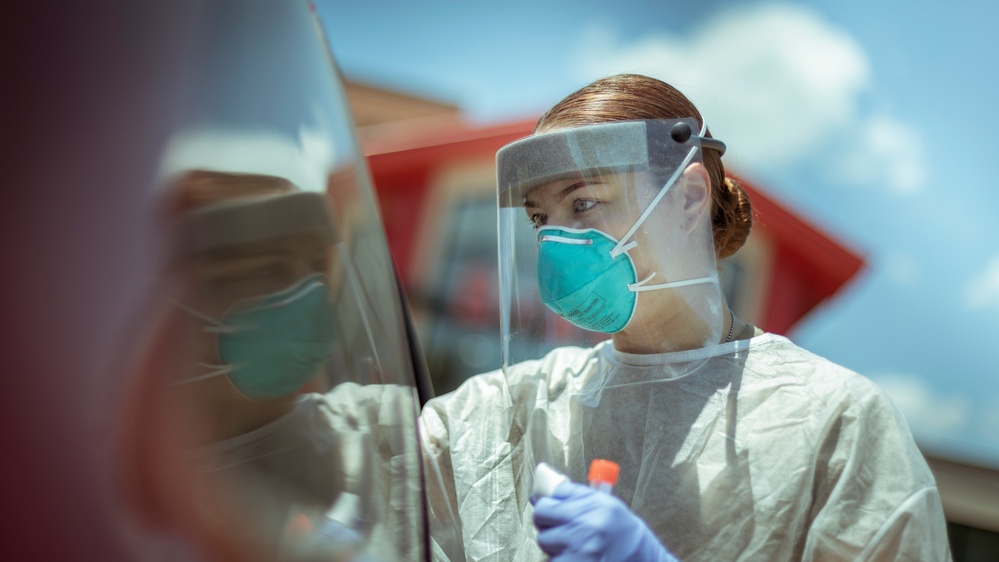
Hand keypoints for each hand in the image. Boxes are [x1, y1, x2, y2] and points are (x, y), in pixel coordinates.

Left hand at [533, 481, 677, 561]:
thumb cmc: (625, 536)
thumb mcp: (608, 508)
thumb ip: (577, 498)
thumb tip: (538, 496)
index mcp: (597, 504)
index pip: (555, 494)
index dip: (551, 503)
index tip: (554, 510)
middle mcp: (588, 524)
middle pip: (542, 515)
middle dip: (547, 522)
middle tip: (562, 530)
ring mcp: (579, 548)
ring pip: (544, 540)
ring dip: (554, 545)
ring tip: (576, 548)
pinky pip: (552, 560)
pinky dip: (560, 560)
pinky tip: (577, 559)